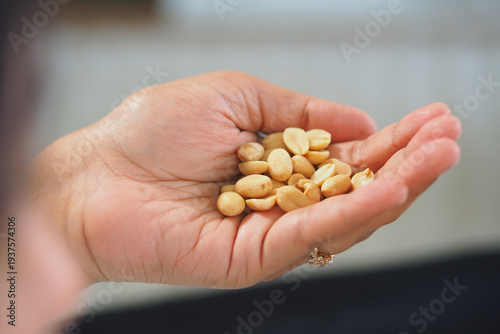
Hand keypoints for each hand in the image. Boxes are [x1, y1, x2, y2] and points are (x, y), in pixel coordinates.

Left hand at [29, 71, 460, 287]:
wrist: (94, 175)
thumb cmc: (153, 129)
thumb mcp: (236, 95)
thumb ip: (298, 112)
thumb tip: (358, 123)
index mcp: (276, 163)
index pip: (346, 156)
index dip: (389, 138)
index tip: (432, 118)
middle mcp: (279, 200)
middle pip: (355, 188)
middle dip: (405, 162)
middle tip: (450, 137)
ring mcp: (269, 233)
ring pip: (345, 216)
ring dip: (395, 186)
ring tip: (437, 156)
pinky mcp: (253, 259)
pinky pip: (312, 236)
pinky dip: (354, 213)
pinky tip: (393, 188)